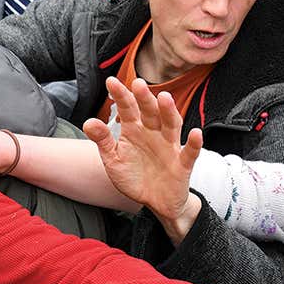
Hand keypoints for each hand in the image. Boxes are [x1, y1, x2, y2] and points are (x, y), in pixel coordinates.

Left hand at [83, 77, 202, 240]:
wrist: (155, 201)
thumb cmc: (134, 176)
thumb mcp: (113, 159)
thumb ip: (103, 140)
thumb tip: (88, 122)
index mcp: (135, 130)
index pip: (128, 109)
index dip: (121, 96)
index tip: (111, 82)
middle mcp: (154, 134)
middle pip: (150, 113)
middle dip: (145, 98)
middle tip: (138, 83)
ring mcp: (169, 147)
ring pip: (172, 125)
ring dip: (169, 112)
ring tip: (165, 98)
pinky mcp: (182, 164)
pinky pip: (190, 153)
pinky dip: (194, 143)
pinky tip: (195, 133)